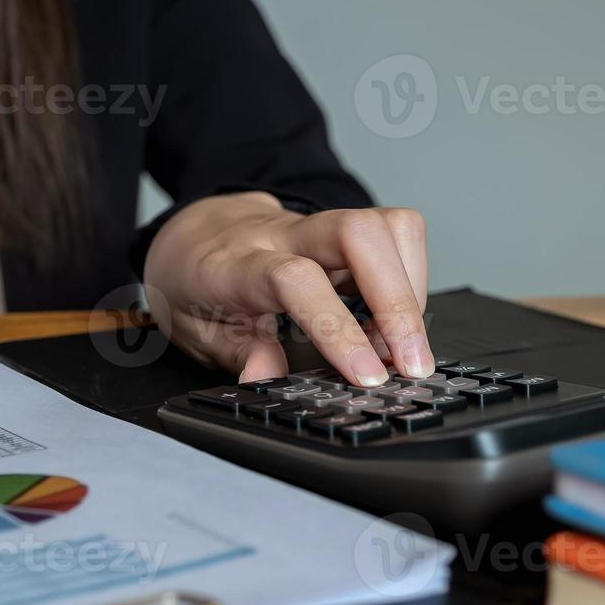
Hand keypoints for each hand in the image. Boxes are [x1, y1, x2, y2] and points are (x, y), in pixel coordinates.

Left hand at [143, 193, 433, 385]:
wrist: (193, 231)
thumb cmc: (194, 281)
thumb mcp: (193, 330)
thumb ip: (234, 353)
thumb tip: (265, 378)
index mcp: (236, 264)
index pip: (295, 280)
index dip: (337, 328)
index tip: (366, 374)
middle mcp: (283, 234)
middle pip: (358, 233)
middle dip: (398, 299)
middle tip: (411, 362)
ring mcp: (319, 225)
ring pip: (387, 226)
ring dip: (412, 289)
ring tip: (401, 346)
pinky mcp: (346, 228)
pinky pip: (396, 233)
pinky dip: (411, 279)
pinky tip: (393, 320)